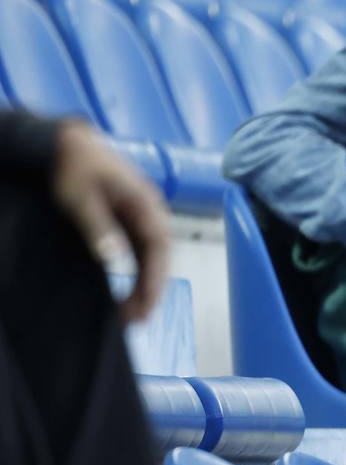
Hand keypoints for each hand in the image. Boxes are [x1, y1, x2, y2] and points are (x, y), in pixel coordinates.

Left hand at [51, 122, 169, 321]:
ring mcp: (141, 216)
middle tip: (139, 319)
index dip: (156, 278)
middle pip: (159, 255)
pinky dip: (137, 273)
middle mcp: (150, 211)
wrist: (67, 144)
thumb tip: (115, 259)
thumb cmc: (73, 168)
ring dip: (146, 284)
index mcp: (145, 203)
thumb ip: (99, 227)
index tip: (148, 304)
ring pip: (150, 256)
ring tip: (134, 313)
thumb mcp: (81, 198)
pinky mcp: (129, 220)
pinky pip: (139, 252)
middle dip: (152, 288)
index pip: (159, 246)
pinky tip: (128, 290)